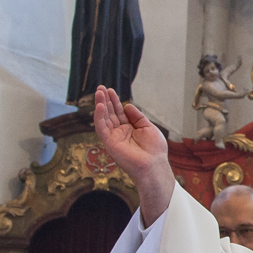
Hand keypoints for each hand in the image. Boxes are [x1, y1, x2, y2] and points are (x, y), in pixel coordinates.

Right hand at [92, 86, 176, 219]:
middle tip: (100, 88)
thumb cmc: (154, 150)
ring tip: (98, 92)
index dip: (114, 101)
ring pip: (104, 119)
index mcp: (128, 129)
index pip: (118, 112)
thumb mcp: (147, 127)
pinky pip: (101, 129)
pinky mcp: (109, 143)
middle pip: (110, 113)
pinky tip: (99, 106)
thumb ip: (137, 116)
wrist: (154, 165)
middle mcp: (119, 132)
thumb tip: (127, 105)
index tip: (110, 90)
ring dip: (100, 105)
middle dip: (105, 100)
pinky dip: (99, 117)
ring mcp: (113, 138)